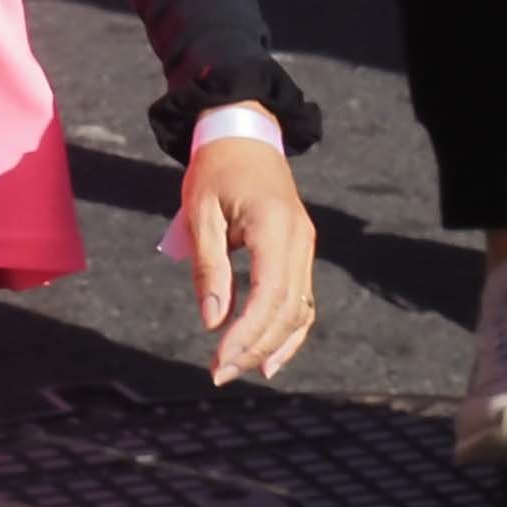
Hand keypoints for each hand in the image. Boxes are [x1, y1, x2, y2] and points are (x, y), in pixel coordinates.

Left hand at [172, 137, 316, 384]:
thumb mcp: (201, 212)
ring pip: (299, 310)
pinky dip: (288, 330)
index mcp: (274, 226)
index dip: (247, 334)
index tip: (220, 359)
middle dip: (256, 346)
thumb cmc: (216, 169)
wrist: (243, 134)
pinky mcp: (301, 251)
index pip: (268, 295)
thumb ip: (209, 267)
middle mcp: (299, 240)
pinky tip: (270, 355)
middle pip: (287, 310)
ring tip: (242, 369)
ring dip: (274, 345)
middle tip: (221, 372)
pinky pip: (301, 300)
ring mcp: (305, 247)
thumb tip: (213, 322)